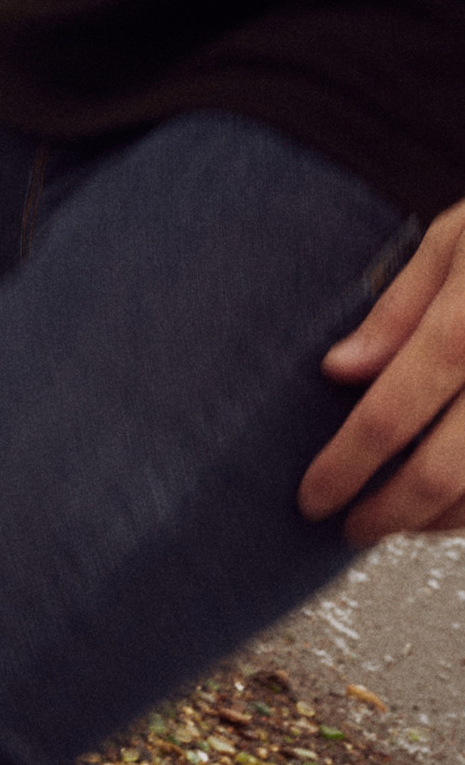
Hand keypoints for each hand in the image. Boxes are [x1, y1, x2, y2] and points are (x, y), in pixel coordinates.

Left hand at [300, 200, 464, 546]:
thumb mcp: (458, 238)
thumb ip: (399, 307)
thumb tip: (340, 370)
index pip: (394, 412)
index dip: (346, 465)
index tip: (314, 496)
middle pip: (443, 471)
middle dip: (388, 512)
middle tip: (352, 525)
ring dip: (438, 520)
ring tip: (401, 518)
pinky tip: (455, 504)